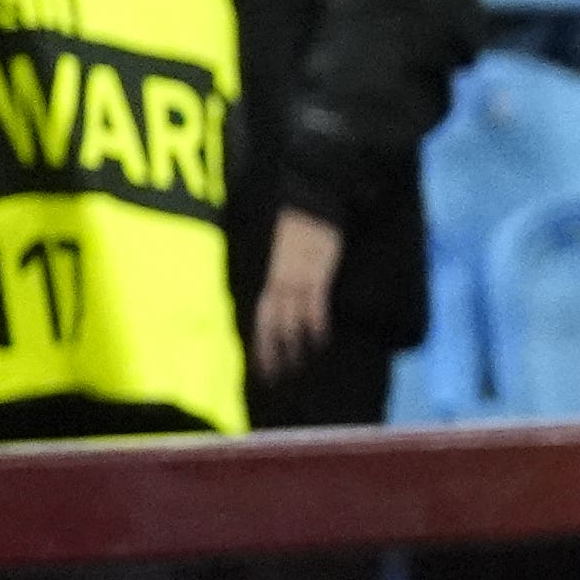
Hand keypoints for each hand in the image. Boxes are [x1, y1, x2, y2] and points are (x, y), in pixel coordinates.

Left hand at [251, 209, 342, 374]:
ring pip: (290, 321)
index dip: (259, 346)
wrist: (312, 201)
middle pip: (271, 327)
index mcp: (271, 279)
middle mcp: (280, 284)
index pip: (260, 320)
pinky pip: (314, 306)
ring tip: (298, 368)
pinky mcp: (317, 275)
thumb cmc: (299, 226)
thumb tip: (284, 301)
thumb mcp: (285, 256)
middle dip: (272, 354)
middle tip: (276, 379)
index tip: (261, 370)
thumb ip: (284, 279)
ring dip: (293, 347)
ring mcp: (298, 280)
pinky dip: (315, 325)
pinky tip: (319, 342)